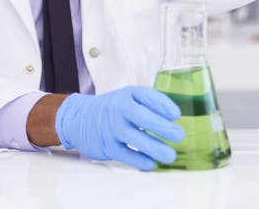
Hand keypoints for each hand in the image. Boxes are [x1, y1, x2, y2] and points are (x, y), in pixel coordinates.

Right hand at [55, 86, 183, 169]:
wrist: (79, 118)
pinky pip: (124, 154)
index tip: (176, 114)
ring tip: (170, 155)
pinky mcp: (106, 145)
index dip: (163, 105)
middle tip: (179, 135)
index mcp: (128, 94)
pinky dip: (139, 160)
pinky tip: (151, 163)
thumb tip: (174, 120)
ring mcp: (112, 127)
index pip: (147, 96)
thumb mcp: (129, 98)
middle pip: (141, 116)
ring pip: (134, 137)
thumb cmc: (113, 109)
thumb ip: (149, 105)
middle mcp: (119, 108)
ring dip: (154, 147)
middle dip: (162, 127)